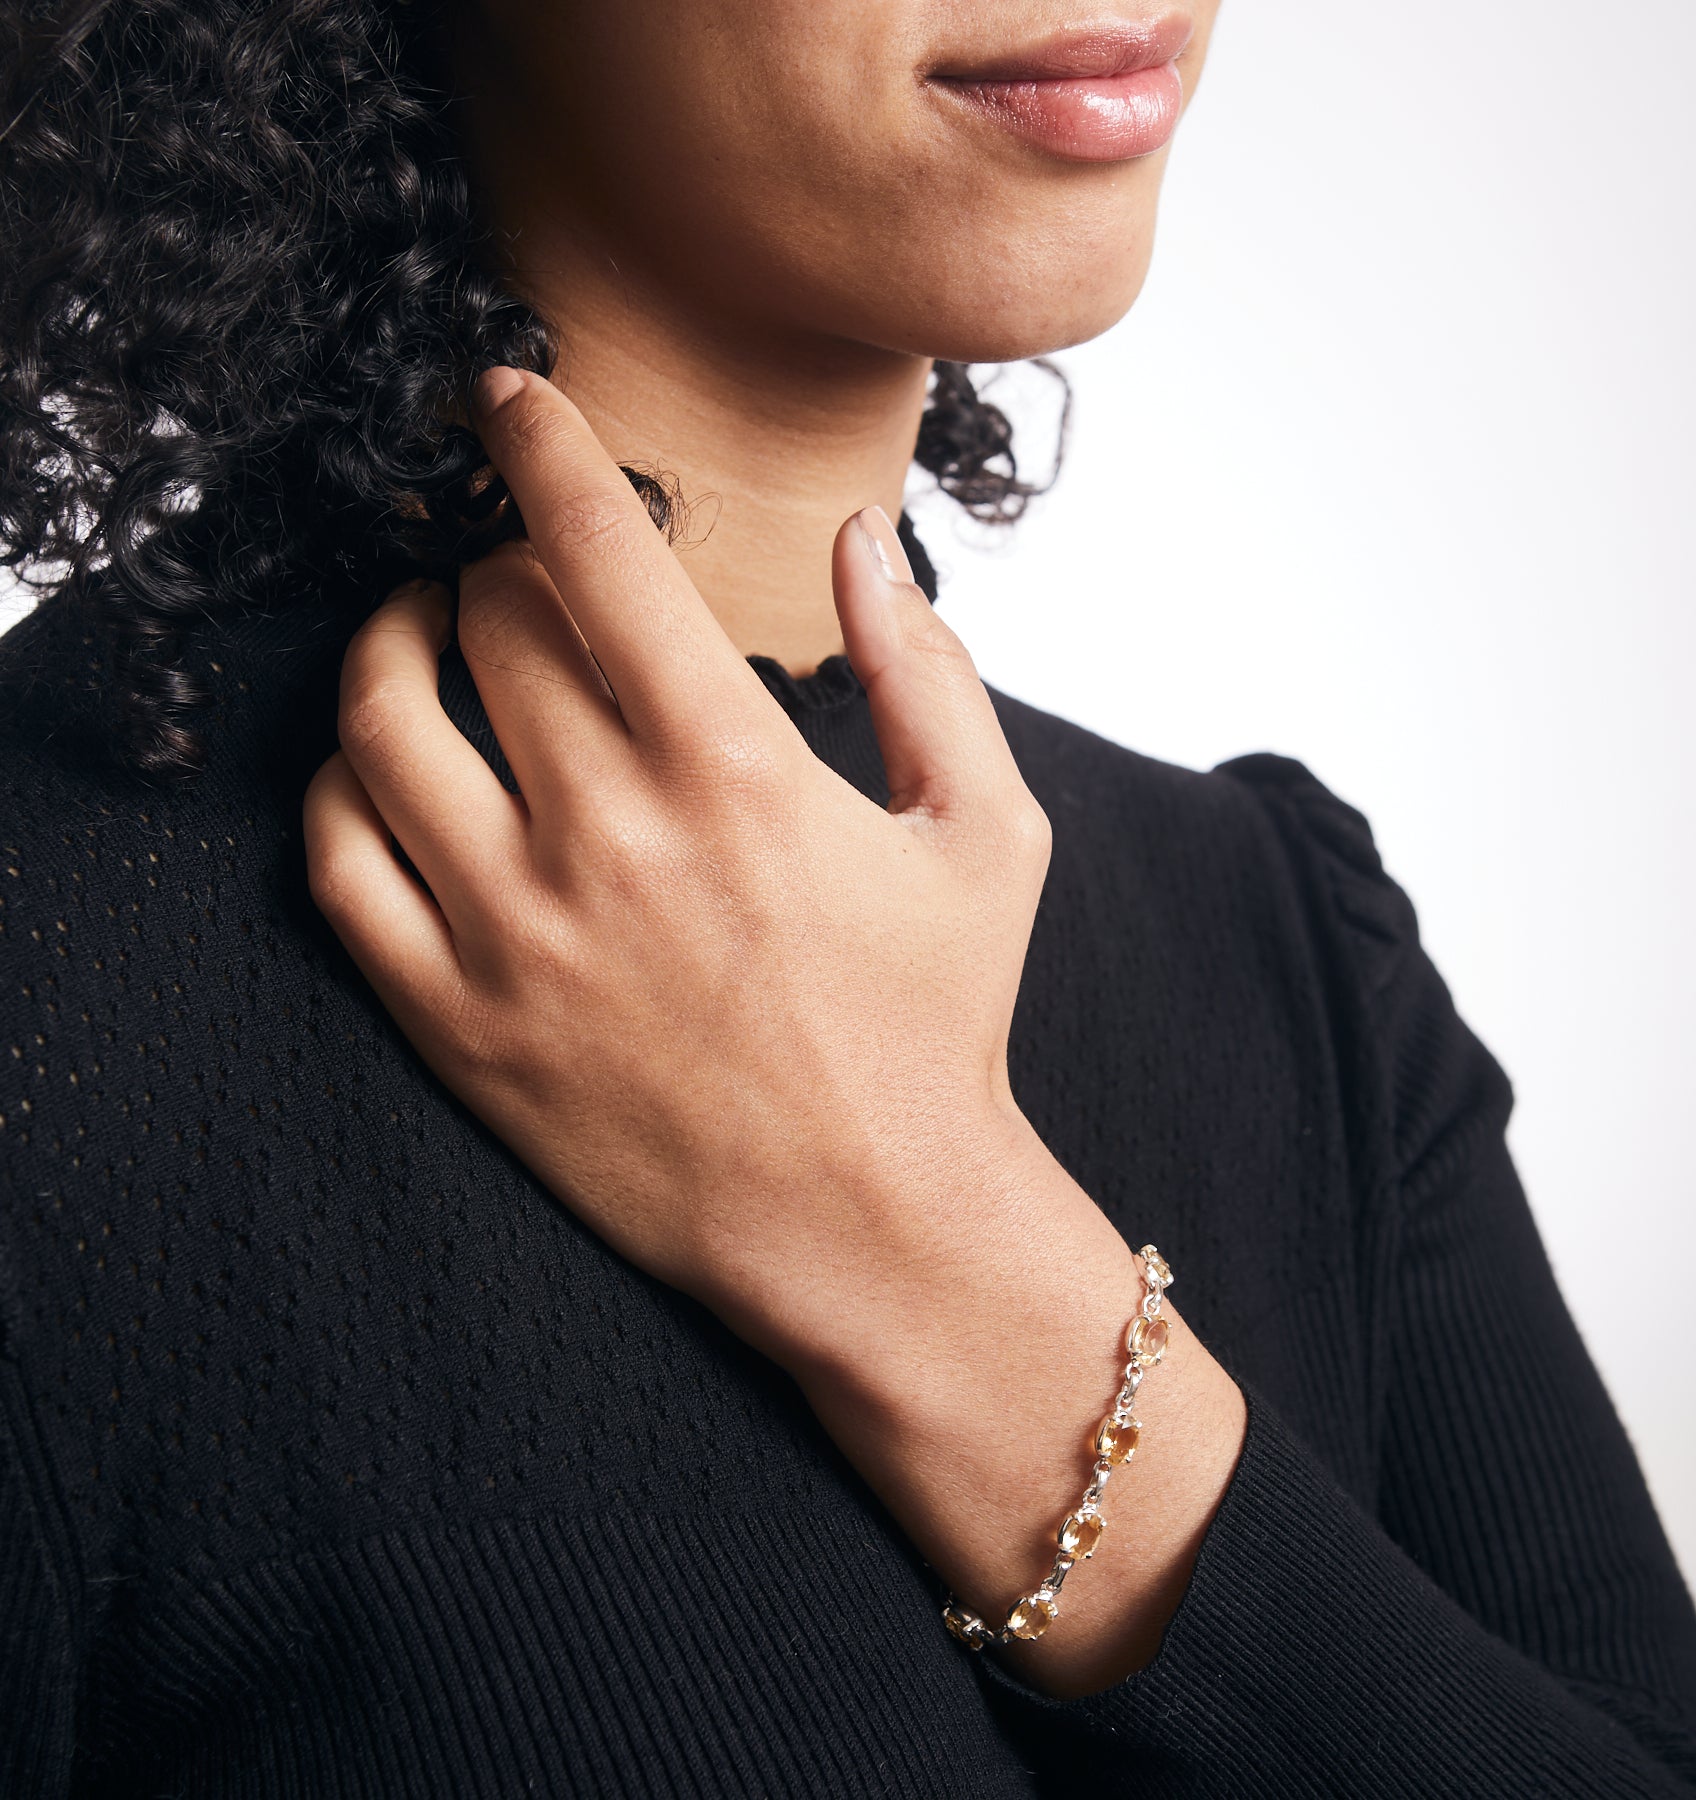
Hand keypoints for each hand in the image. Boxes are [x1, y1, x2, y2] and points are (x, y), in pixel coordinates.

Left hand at [304, 366, 1053, 1353]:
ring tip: (423, 634)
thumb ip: (927, 665)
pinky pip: (338, 865)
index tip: (506, 396)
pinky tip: (390, 770)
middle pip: (486, 620)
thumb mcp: (989, 833)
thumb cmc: (937, 1024)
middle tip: (519, 573)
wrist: (873, 1222)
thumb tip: (856, 538)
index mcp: (735, 769)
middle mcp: (608, 836)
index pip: (595, 548)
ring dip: (393, 645)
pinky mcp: (460, 1025)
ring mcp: (516, 935)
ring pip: (383, 722)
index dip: (539, 441)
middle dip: (496, 562)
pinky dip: (342, 786)